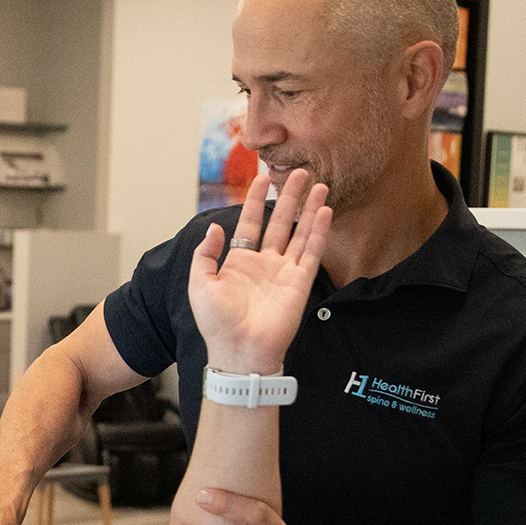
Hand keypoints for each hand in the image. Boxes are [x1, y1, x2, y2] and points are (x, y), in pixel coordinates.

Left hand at [188, 169, 329, 372]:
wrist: (239, 351)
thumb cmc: (217, 324)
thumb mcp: (200, 284)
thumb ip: (205, 254)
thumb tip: (215, 228)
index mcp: (239, 261)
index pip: (251, 223)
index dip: (256, 200)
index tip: (263, 177)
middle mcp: (264, 263)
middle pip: (279, 222)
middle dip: (289, 197)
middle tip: (300, 173)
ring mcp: (284, 272)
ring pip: (300, 233)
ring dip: (309, 209)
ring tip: (319, 185)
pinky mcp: (300, 283)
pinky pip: (312, 252)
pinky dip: (319, 231)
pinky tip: (324, 211)